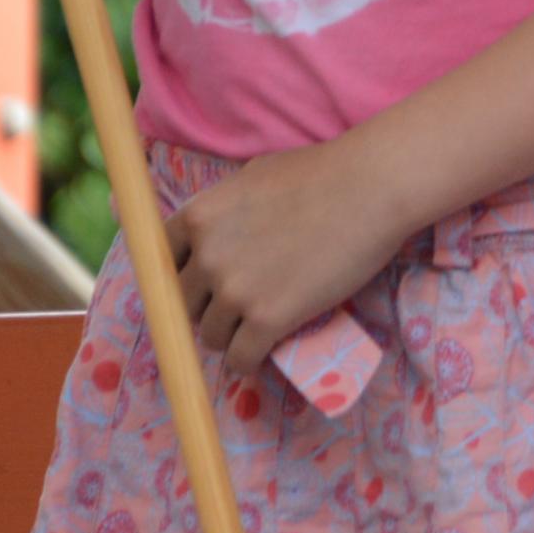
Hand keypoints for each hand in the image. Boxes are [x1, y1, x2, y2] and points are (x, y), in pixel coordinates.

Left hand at [172, 140, 417, 378]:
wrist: (372, 187)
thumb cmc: (323, 172)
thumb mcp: (254, 177)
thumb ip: (224, 209)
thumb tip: (212, 234)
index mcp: (198, 218)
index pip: (161, 264)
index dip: (180, 278)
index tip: (200, 287)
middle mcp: (206, 257)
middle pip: (184, 305)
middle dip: (206, 308)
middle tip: (237, 307)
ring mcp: (235, 290)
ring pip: (211, 336)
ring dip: (230, 336)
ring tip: (255, 330)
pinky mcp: (267, 319)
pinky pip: (240, 357)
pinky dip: (249, 360)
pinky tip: (262, 353)